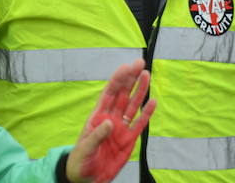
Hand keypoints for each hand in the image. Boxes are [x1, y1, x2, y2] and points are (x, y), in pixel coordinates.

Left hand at [67, 59, 155, 182]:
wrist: (87, 179)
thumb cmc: (81, 161)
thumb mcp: (85, 148)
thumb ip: (97, 135)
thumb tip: (109, 122)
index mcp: (98, 116)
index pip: (109, 94)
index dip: (117, 80)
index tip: (126, 67)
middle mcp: (111, 118)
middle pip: (123, 94)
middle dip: (130, 79)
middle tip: (140, 63)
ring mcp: (121, 128)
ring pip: (132, 105)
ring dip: (140, 91)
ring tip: (147, 75)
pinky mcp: (129, 140)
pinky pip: (140, 124)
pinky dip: (147, 113)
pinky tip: (153, 102)